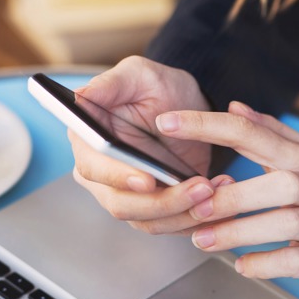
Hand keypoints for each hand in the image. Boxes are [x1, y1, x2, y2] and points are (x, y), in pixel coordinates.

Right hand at [70, 56, 215, 232]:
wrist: (187, 106)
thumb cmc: (158, 86)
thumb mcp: (138, 74)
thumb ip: (110, 84)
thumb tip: (79, 96)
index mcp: (88, 141)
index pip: (94, 168)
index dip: (118, 177)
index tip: (147, 179)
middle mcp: (101, 173)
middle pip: (121, 203)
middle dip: (163, 201)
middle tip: (200, 187)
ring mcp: (126, 194)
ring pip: (148, 220)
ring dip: (184, 212)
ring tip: (214, 189)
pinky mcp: (153, 207)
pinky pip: (170, 224)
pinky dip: (195, 218)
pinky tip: (218, 198)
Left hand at [155, 101, 298, 287]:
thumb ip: (271, 131)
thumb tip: (234, 108)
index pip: (248, 132)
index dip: (205, 125)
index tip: (166, 122)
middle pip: (270, 181)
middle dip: (226, 194)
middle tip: (191, 204)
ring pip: (282, 221)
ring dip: (238, 231)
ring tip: (204, 240)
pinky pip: (297, 259)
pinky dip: (267, 263)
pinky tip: (244, 265)